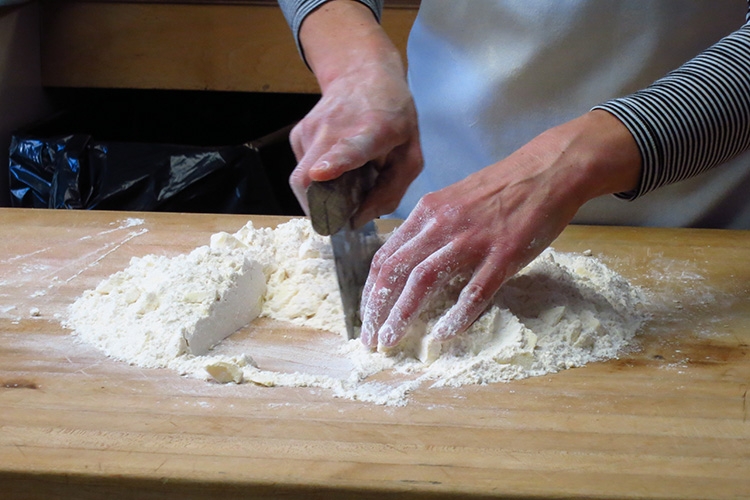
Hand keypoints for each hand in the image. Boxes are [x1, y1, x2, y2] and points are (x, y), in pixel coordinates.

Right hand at [288, 1, 421, 224]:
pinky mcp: (298, 134)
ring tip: (344, 182)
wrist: (363, 74)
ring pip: (302, 180)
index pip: (348, 148)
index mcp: (372, 132)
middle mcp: (334, 129)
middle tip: (338, 217)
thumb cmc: (393, 116)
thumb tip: (359, 219)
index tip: (320, 173)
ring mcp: (311, 130)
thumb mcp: (409, 154)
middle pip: (307, 178)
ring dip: (320, 194)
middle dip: (318, 209)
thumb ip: (391, 191)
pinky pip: (302, 171)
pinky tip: (336, 166)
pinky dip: (317, 180)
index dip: (333, 163)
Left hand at [359, 110, 642, 348]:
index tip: (366, 316)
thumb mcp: (453, 201)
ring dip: (403, 315)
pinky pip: (475, 291)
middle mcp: (442, 224)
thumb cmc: (501, 189)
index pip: (386, 256)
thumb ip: (429, 230)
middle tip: (371, 340)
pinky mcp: (504, 254)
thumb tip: (407, 263)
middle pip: (396, 271)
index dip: (370, 291)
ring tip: (392, 340)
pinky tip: (443, 335)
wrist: (548, 169)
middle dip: (377, 310)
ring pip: (424, 281)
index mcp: (427, 212)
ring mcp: (473, 239)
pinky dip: (456, 316)